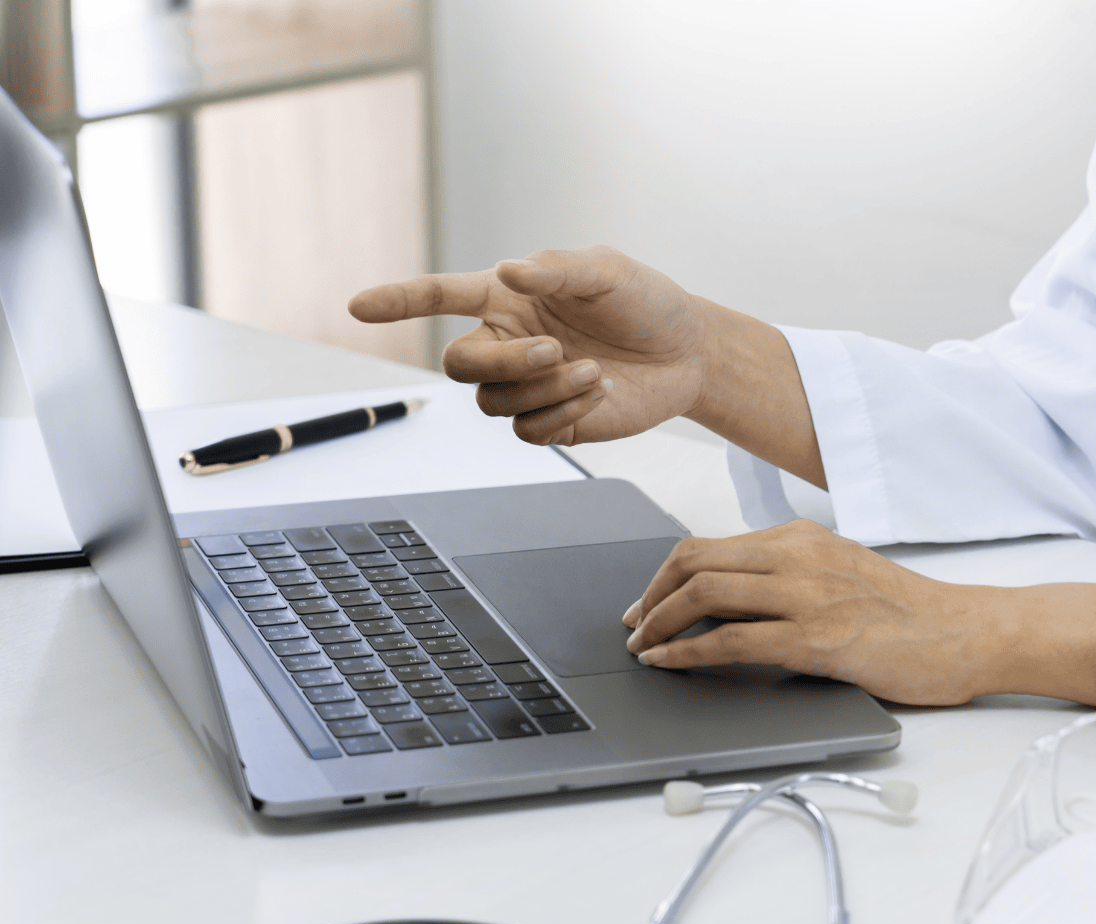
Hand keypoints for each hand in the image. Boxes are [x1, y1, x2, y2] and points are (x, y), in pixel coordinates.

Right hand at [348, 246, 824, 482]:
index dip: (398, 300)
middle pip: (458, 365)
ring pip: (493, 402)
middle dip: (500, 362)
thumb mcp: (607, 271)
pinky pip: (529, 431)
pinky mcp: (554, 420)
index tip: (357, 306)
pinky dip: (562, 412)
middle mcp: (508, 342)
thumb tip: (509, 274)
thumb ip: (557, 270)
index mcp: (507, 298)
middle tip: (552, 351)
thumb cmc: (645, 301)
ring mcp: (528, 386)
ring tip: (594, 370)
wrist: (688, 352)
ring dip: (543, 388)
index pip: (439, 297)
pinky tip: (599, 390)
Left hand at [625, 521, 1095, 707]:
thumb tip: (738, 608)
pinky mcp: (816, 638)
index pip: (711, 545)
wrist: (970, 633)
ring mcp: (807, 595)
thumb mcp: (845, 576)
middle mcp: (799, 556)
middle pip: (694, 561)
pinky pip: (731, 640)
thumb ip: (794, 581)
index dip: (664, 574)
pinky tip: (671, 664)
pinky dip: (688, 652)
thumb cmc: (914, 616)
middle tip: (633, 627)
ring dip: (659, 623)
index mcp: (802, 538)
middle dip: (649, 597)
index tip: (647, 602)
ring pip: (704, 593)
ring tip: (644, 649)